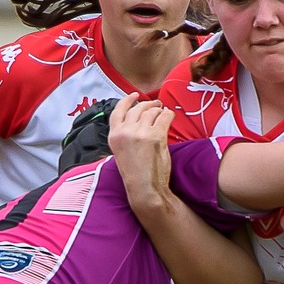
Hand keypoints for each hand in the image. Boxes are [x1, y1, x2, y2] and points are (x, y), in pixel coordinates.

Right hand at [106, 95, 177, 211]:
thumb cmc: (135, 174)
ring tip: (162, 113)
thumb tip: (136, 119)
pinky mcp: (156, 136)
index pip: (118, 110)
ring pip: (151, 111)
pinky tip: (169, 117)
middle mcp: (125, 132)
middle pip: (137, 108)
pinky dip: (169, 115)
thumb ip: (124, 135)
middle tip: (156, 105)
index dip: (127, 100)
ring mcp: (140, 133)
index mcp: (114, 136)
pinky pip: (164, 117)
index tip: (134, 96)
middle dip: (148, 104)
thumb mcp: (121, 151)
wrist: (144, 188)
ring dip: (159, 110)